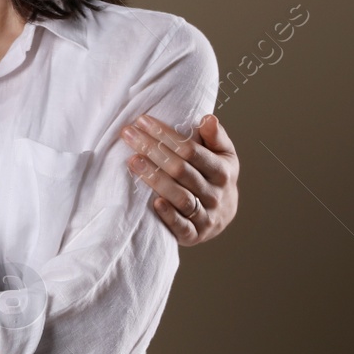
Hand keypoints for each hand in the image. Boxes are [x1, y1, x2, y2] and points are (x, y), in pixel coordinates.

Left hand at [122, 113, 239, 244]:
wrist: (224, 213)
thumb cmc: (215, 175)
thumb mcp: (222, 154)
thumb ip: (215, 136)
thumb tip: (207, 119)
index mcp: (222, 171)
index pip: (192, 150)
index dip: (166, 135)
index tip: (142, 121)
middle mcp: (215, 194)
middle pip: (181, 170)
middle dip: (153, 150)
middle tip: (129, 136)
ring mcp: (206, 216)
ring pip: (180, 197)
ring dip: (155, 179)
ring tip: (133, 162)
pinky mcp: (195, 234)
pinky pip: (182, 227)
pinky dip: (169, 216)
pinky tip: (153, 202)